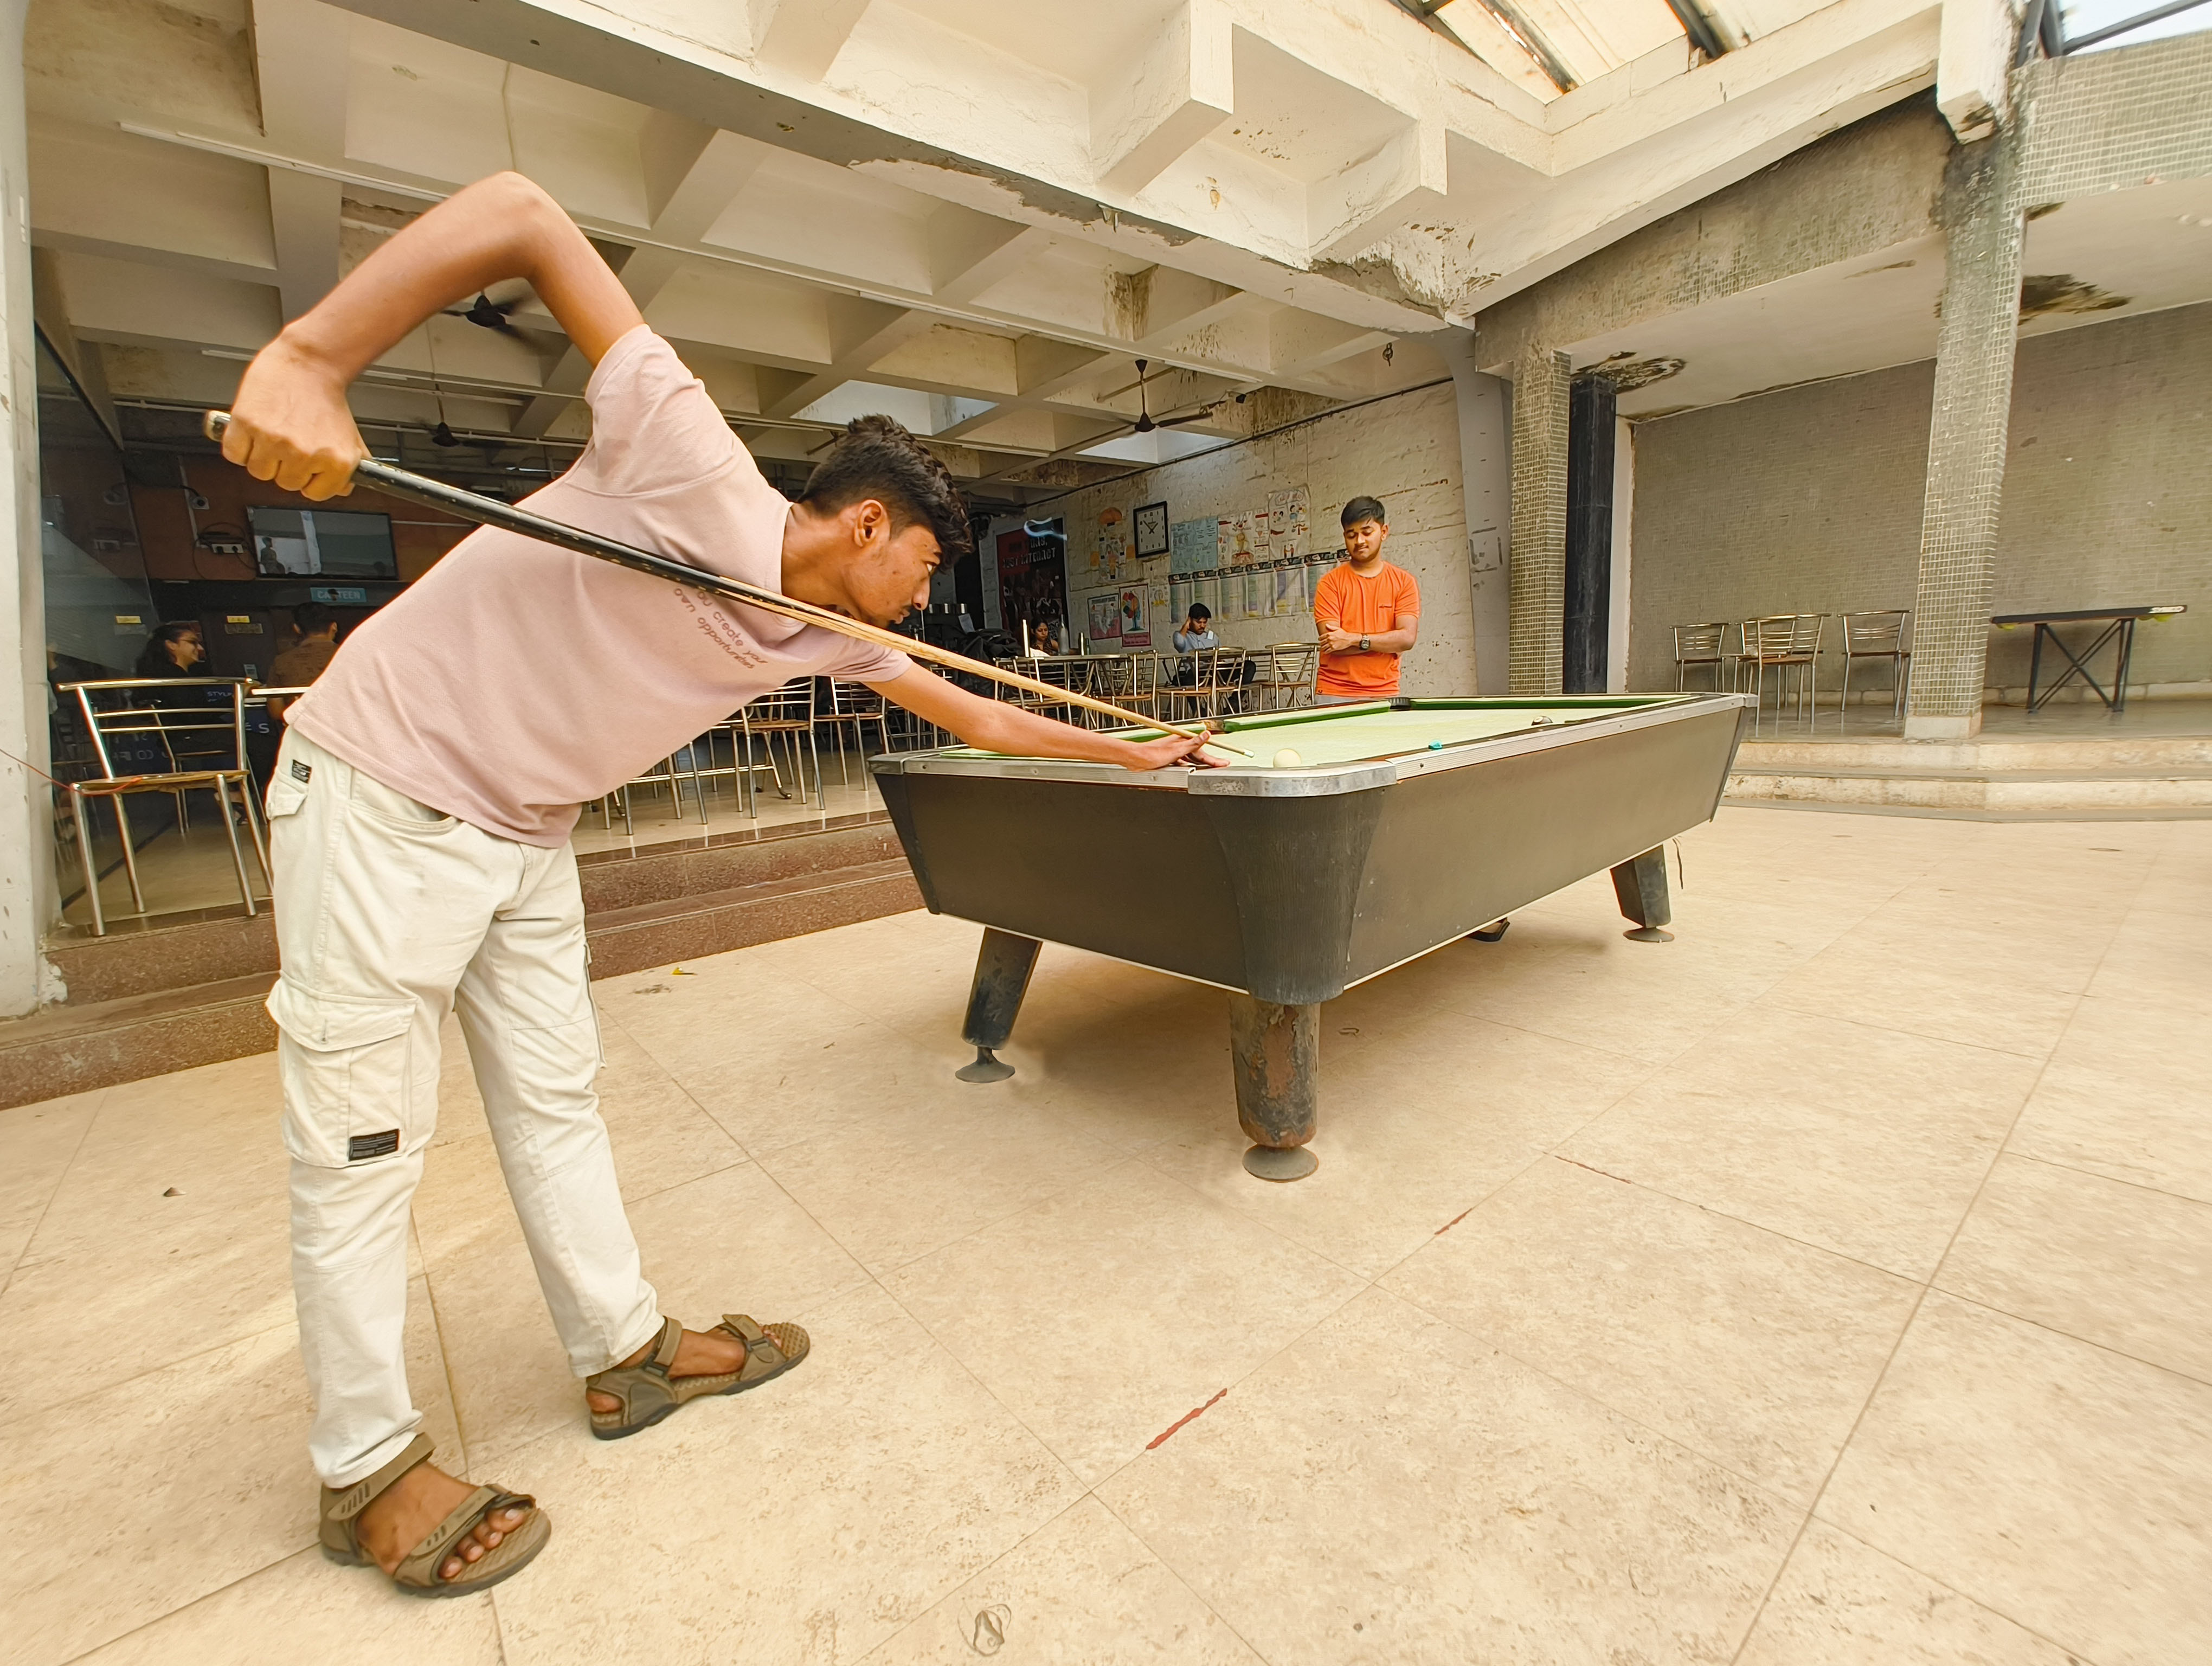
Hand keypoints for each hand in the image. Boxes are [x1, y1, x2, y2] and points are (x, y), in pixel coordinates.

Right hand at [223, 337, 367, 499]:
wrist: (308, 363)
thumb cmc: (325, 397)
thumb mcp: (350, 438)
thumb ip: (348, 470)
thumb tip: (340, 491)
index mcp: (335, 461)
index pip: (313, 494)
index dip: (308, 479)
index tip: (306, 465)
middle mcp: (305, 454)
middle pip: (283, 483)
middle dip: (284, 465)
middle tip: (289, 441)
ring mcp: (274, 441)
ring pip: (258, 471)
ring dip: (261, 456)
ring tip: (273, 432)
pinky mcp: (247, 424)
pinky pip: (233, 454)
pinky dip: (238, 444)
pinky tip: (254, 428)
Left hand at [1120, 731, 1223, 770]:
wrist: (1137, 759)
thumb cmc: (1152, 753)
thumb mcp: (1177, 749)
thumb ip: (1193, 743)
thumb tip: (1206, 734)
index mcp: (1182, 739)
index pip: (1203, 750)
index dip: (1214, 757)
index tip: (1224, 762)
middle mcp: (1179, 744)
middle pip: (1198, 754)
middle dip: (1210, 760)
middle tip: (1221, 765)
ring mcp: (1174, 751)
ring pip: (1191, 759)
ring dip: (1200, 763)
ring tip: (1210, 768)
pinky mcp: (1168, 758)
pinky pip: (1183, 762)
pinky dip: (1189, 766)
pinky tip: (1192, 770)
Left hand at [1319, 626, 1358, 653]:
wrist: (1349, 639)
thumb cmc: (1344, 634)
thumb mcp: (1337, 629)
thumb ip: (1331, 627)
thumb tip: (1326, 625)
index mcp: (1329, 634)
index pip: (1321, 637)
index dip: (1319, 639)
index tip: (1319, 640)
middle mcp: (1329, 639)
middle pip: (1321, 642)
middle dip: (1321, 644)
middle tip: (1321, 644)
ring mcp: (1331, 644)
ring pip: (1323, 647)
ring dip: (1322, 648)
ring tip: (1323, 648)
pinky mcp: (1333, 648)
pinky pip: (1327, 651)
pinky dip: (1325, 652)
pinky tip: (1325, 652)